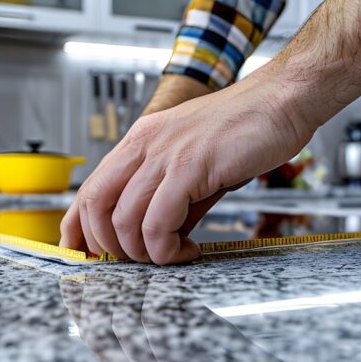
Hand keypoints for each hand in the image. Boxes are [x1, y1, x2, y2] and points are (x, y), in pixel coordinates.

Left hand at [60, 71, 312, 264]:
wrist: (282, 100)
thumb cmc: (246, 129)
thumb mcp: (195, 164)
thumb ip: (172, 199)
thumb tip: (160, 237)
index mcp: (140, 141)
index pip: (88, 189)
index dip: (77, 229)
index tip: (85, 255)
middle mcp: (144, 145)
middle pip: (96, 206)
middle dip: (110, 247)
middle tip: (140, 261)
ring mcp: (165, 154)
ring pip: (125, 220)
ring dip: (144, 253)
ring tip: (171, 255)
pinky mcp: (190, 167)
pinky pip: (158, 222)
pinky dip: (167, 248)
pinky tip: (188, 250)